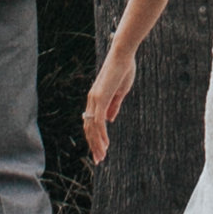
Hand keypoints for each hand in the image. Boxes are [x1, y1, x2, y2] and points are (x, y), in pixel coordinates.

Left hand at [83, 43, 136, 166]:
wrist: (123, 54)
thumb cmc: (123, 69)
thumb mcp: (120, 91)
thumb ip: (114, 106)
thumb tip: (109, 120)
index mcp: (96, 98)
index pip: (92, 122)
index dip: (95, 136)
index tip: (101, 149)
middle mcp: (92, 100)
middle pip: (89, 127)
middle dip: (94, 145)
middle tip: (99, 159)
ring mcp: (95, 99)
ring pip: (92, 127)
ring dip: (97, 144)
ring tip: (101, 156)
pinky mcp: (101, 98)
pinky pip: (99, 121)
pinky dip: (101, 135)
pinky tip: (105, 144)